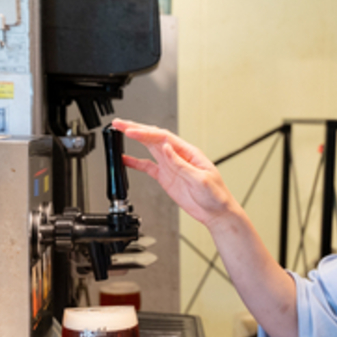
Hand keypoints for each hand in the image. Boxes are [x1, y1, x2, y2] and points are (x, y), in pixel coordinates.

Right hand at [112, 119, 239, 228]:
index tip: (131, 131)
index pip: (163, 138)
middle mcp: (178, 156)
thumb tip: (166, 148)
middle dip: (136, 129)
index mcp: (188, 152)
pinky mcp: (166, 178)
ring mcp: (171, 166)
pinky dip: (136, 163)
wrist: (217, 213)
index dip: (145, 133)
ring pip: (149, 148)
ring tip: (119, 132)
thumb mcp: (201, 179)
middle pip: (153, 137)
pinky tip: (125, 159)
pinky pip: (148, 167)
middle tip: (119, 124)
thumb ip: (181, 164)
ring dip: (134, 140)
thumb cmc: (216, 195)